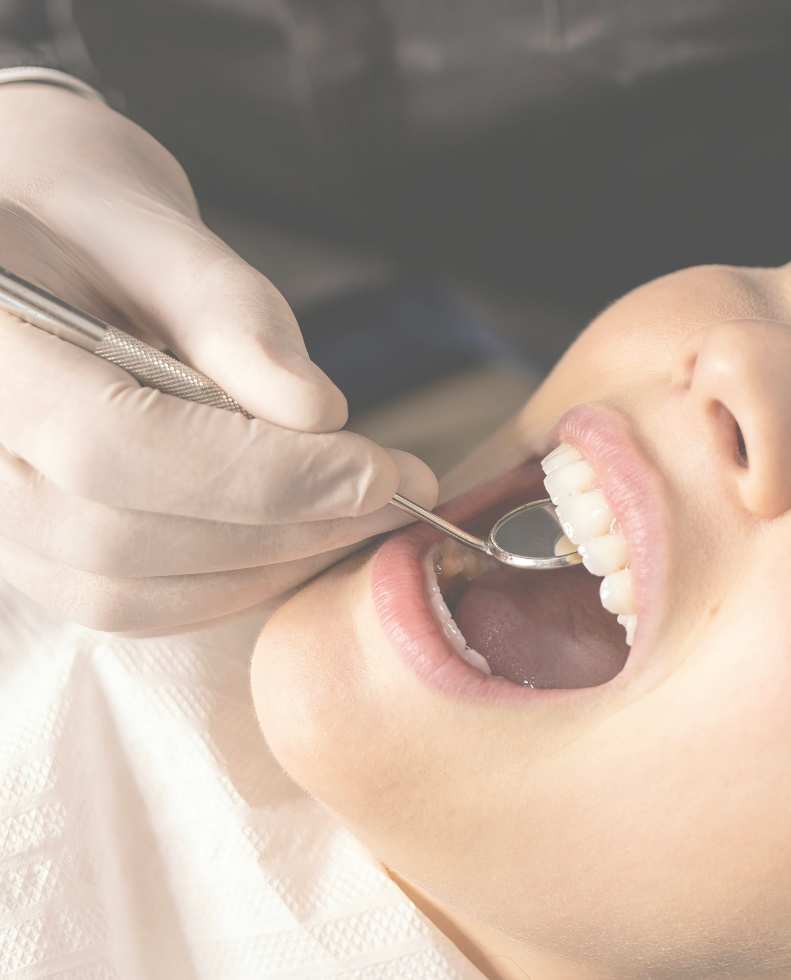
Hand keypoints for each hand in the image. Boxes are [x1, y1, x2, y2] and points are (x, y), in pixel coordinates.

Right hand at [0, 84, 436, 632]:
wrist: (20, 232)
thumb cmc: (73, 205)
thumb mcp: (143, 219)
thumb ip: (225, 309)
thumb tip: (315, 411)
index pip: (111, 443)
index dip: (258, 472)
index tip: (378, 467)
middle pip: (123, 535)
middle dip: (282, 525)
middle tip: (395, 495)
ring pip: (128, 590)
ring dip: (266, 566)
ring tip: (358, 515)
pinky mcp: (31, 554)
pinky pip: (131, 604)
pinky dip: (230, 584)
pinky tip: (300, 538)